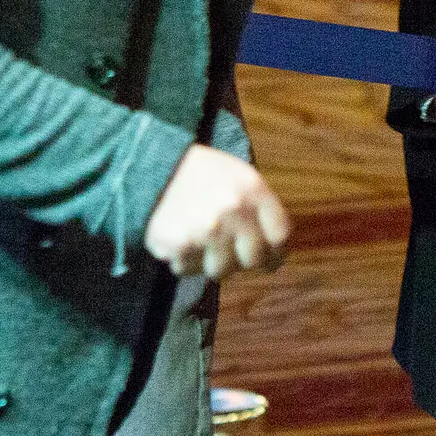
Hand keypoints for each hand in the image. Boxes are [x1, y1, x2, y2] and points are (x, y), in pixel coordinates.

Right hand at [143, 144, 289, 279]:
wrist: (156, 164)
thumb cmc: (203, 174)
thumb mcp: (240, 177)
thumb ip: (260, 210)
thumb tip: (275, 250)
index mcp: (253, 189)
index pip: (280, 236)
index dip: (276, 253)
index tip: (269, 259)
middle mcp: (234, 210)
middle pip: (253, 259)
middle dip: (243, 260)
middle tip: (231, 253)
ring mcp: (206, 229)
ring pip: (220, 271)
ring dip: (211, 262)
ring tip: (201, 241)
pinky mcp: (179, 244)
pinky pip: (189, 270)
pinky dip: (185, 260)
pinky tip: (181, 239)